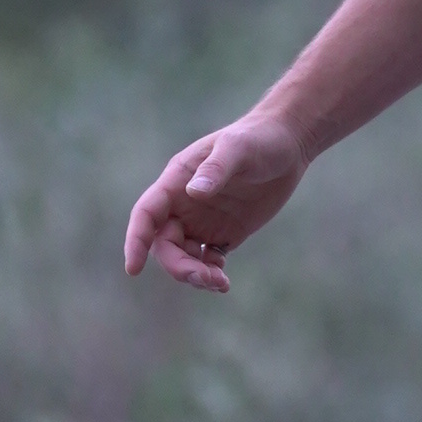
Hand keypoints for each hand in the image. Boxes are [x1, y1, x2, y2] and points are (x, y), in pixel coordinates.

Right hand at [123, 110, 307, 292]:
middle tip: (204, 277)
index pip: (146, 214)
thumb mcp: (237, 148)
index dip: (136, 241)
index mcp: (176, 182)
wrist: (287, 146)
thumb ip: (215, 169)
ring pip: (184, 257)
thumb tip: (193, 192)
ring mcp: (203, 221)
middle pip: (164, 244)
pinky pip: (207, 261)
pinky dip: (210, 274)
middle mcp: (184, 204)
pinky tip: (224, 281)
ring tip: (220, 283)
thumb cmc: (257, 138)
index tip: (134, 269)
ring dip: (195, 275)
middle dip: (178, 266)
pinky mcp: (224, 233)